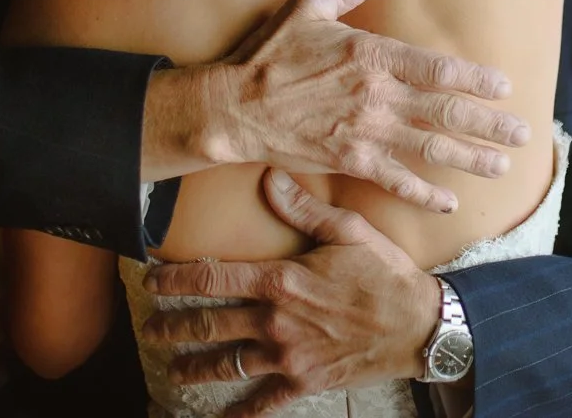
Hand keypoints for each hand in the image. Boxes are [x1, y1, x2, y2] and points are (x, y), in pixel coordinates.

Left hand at [142, 169, 441, 416]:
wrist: (420, 326)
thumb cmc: (386, 274)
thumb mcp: (349, 230)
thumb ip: (304, 208)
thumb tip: (269, 178)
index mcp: (282, 280)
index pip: (212, 279)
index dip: (175, 280)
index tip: (151, 281)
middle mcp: (276, 321)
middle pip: (209, 325)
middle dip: (173, 328)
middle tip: (151, 329)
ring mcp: (289, 356)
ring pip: (227, 364)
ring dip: (195, 367)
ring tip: (173, 370)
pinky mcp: (305, 382)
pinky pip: (264, 402)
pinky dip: (240, 412)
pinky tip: (222, 417)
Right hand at [189, 0, 529, 212]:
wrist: (233, 107)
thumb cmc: (269, 54)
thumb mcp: (309, 8)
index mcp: (372, 55)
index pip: (439, 68)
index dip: (476, 79)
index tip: (503, 87)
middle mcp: (377, 95)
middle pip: (447, 112)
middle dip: (490, 125)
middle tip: (523, 134)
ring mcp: (365, 132)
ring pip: (431, 149)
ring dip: (471, 158)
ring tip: (503, 167)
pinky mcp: (348, 161)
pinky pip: (395, 181)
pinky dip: (425, 193)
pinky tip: (450, 201)